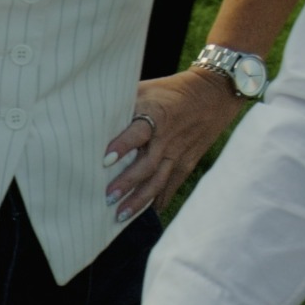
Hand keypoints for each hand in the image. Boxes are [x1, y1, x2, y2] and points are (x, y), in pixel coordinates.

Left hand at [103, 70, 247, 221]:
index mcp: (157, 114)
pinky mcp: (187, 163)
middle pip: (146, 165)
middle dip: (127, 183)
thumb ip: (123, 104)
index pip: (138, 132)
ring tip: (120, 215)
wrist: (214, 92)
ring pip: (158, 181)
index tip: (104, 160)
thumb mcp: (147, 89)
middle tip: (107, 198)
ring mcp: (178, 153)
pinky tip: (145, 214)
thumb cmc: (170, 90)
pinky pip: (172, 185)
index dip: (122, 145)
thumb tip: (91, 114)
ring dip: (139, 200)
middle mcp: (167, 137)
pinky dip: (159, 201)